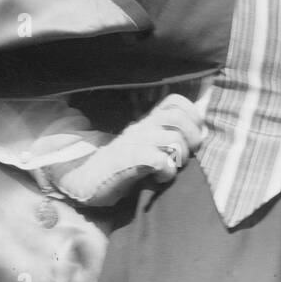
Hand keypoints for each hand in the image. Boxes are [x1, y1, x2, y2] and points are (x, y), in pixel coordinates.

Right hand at [44, 93, 205, 205]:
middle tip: (185, 155)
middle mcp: (141, 128)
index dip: (192, 114)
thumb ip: (165, 137)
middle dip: (192, 136)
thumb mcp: (143, 145)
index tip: (195, 133)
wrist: (82, 180)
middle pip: (178, 117)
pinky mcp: (127, 162)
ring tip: (171, 168)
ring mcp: (134, 143)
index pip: (174, 102)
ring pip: (173, 138)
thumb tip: (198, 136)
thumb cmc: (118, 166)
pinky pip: (158, 159)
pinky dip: (167, 170)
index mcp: (146, 122)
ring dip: (180, 156)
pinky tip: (159, 178)